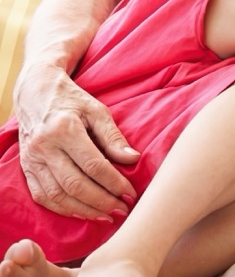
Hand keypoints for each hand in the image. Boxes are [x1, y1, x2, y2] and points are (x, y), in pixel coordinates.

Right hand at [14, 63, 138, 217]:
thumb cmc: (71, 101)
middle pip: (75, 184)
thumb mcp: (97, 110)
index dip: (114, 183)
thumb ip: (113, 136)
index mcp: (64, 129)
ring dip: (84, 210)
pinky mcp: (26, 168)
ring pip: (57, 195)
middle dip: (102, 202)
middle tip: (122, 210)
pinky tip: (82, 212)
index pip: (94, 165)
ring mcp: (31, 160)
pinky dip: (62, 208)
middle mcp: (44, 147)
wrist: (34, 93)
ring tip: (106, 216)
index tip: (131, 193)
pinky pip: (42, 196)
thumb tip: (133, 159)